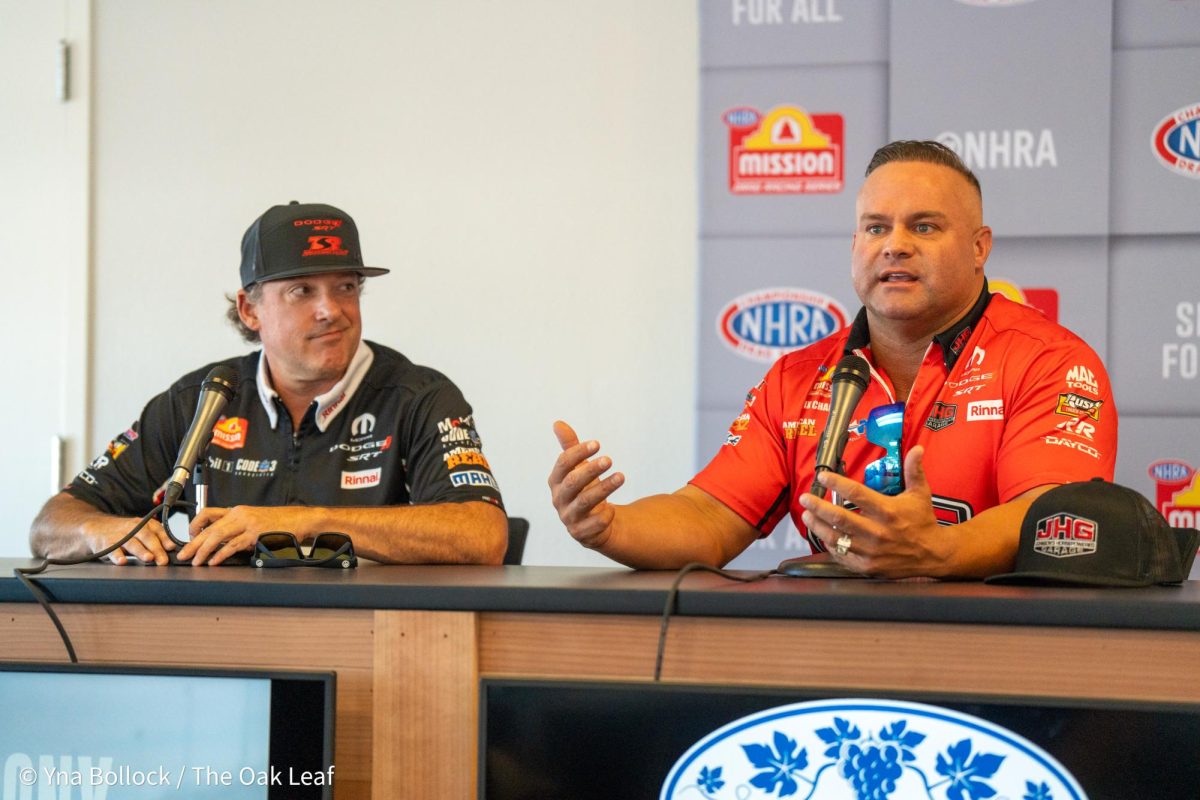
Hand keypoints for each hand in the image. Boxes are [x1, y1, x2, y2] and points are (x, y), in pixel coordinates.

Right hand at [84, 516, 175, 565]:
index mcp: (143, 524)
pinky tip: (122, 561)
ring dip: (141, 551)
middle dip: (157, 548)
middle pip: (147, 537)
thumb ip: (155, 541)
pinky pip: (112, 550)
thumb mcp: (140, 533)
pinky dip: (117, 556)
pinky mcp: (106, 544)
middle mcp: (132, 528)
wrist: (96, 528)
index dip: (165, 538)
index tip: (172, 547)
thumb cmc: (123, 533)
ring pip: (132, 543)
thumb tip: (172, 552)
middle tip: (163, 560)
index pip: (157, 530)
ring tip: (149, 558)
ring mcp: (119, 535)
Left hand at [180, 506, 298, 565]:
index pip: (208, 512)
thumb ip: (238, 529)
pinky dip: (221, 554)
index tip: (189, 536)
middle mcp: (240, 514)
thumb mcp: (255, 521)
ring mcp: (248, 524)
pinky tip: (214, 561)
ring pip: (217, 535)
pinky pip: (233, 545)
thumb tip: (222, 544)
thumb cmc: (280, 523)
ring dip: (204, 550)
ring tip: (196, 561)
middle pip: (209, 528)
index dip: (195, 524)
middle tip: (184, 554)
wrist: (299, 520)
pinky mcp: (255, 535)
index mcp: (238, 511)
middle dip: (193, 543)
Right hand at [548, 420, 624, 548]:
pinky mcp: (581, 534)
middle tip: (609, 459)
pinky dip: (604, 516)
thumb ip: (570, 447)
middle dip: (590, 470)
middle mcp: (559, 500)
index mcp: (555, 482)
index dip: (578, 453)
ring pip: (585, 503)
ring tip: (621, 476)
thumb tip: (558, 423)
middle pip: (572, 483)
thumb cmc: (585, 490)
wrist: (595, 523)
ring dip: (603, 489)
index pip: (563, 465)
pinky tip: (613, 508)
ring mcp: (569, 518)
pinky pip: (594, 525)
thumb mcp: (578, 468)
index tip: (597, 443)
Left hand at [798, 446, 947, 578]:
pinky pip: (842, 555)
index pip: (856, 493)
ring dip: (818, 526)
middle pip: (839, 517)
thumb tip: (917, 448)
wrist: (934, 555)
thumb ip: (913, 471)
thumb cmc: (923, 521)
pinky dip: (830, 545)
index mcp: (888, 511)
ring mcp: (871, 551)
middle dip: (818, 506)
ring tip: (807, 516)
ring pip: (836, 538)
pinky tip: (823, 536)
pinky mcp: (868, 566)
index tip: (823, 477)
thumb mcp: (920, 494)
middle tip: (805, 498)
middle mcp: (877, 532)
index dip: (836, 483)